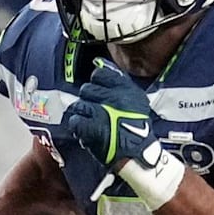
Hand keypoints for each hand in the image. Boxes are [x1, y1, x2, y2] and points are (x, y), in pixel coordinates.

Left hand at [66, 59, 161, 173]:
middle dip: (89, 100)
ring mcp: (100, 113)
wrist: (138, 152)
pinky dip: (79, 127)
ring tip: (91, 123)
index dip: (97, 84)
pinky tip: (86, 132)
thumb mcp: (136, 99)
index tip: (100, 92)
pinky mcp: (91, 128)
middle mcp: (112, 98)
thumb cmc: (138, 126)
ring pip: (79, 105)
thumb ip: (118, 80)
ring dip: (83, 114)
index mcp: (124, 88)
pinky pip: (75, 121)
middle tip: (95, 111)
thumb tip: (98, 62)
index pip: (99, 74)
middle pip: (86, 89)